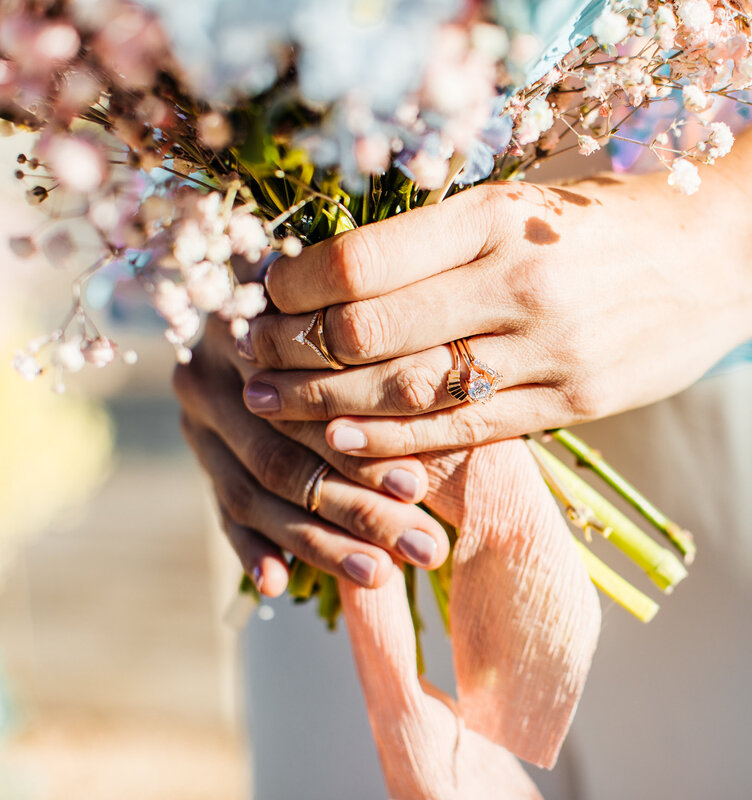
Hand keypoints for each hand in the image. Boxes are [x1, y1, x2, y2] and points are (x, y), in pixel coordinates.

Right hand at [174, 317, 451, 597]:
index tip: (418, 487)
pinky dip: (250, 547)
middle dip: (357, 511)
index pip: (302, 408)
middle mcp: (210, 371)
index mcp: (248, 329)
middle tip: (422, 547)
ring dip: (319, 543)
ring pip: (253, 495)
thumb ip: (371, 343)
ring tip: (380, 574)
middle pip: (281, 458)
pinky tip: (278, 583)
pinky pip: (222, 509)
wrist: (248, 289)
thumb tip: (431, 393)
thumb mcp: (351, 298)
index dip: (359, 451)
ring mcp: (197, 417)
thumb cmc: (343, 298)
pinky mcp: (199, 453)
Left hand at [237, 110, 751, 455]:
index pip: (361, 261)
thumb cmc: (617, 218)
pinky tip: (348, 445)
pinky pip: (468, 433)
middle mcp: (518, 282)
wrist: (726, 256)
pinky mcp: (575, 403)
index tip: (262, 296)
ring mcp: (549, 351)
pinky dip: (399, 442)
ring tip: (274, 405)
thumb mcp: (532, 198)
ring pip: (411, 392)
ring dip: (328, 406)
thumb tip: (344, 274)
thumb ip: (448, 237)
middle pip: (371, 332)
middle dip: (292, 352)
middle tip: (247, 359)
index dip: (292, 287)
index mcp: (500, 216)